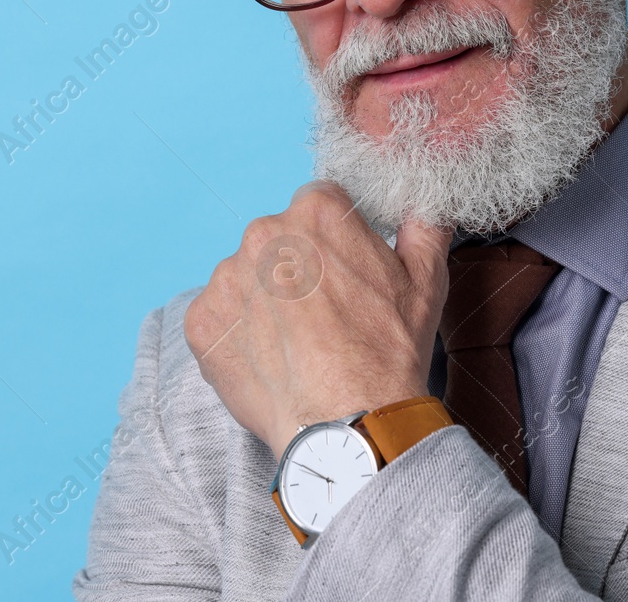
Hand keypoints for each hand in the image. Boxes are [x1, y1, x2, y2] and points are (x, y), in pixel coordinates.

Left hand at [183, 180, 452, 459]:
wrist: (347, 424)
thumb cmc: (390, 352)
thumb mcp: (426, 279)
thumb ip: (423, 225)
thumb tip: (423, 205)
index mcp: (316, 212)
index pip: (320, 204)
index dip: (336, 238)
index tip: (344, 273)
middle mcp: (264, 234)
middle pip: (280, 239)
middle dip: (298, 267)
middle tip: (325, 315)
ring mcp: (226, 277)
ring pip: (247, 277)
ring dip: (266, 300)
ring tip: (298, 344)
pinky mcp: (202, 321)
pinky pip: (220, 317)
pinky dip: (240, 335)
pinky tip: (272, 360)